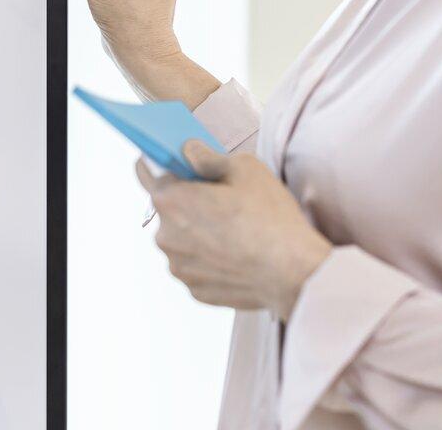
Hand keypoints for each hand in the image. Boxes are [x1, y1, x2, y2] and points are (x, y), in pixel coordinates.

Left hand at [137, 140, 332, 319]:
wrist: (293, 272)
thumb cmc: (270, 217)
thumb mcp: (244, 167)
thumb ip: (207, 157)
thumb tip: (189, 152)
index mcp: (170, 200)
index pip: (148, 171)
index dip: (162, 163)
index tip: (170, 163)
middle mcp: (164, 235)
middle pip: (168, 209)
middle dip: (188, 202)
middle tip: (220, 200)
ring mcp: (178, 266)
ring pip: (181, 240)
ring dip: (197, 233)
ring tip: (233, 231)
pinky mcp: (194, 289)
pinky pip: (196, 265)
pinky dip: (209, 259)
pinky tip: (236, 253)